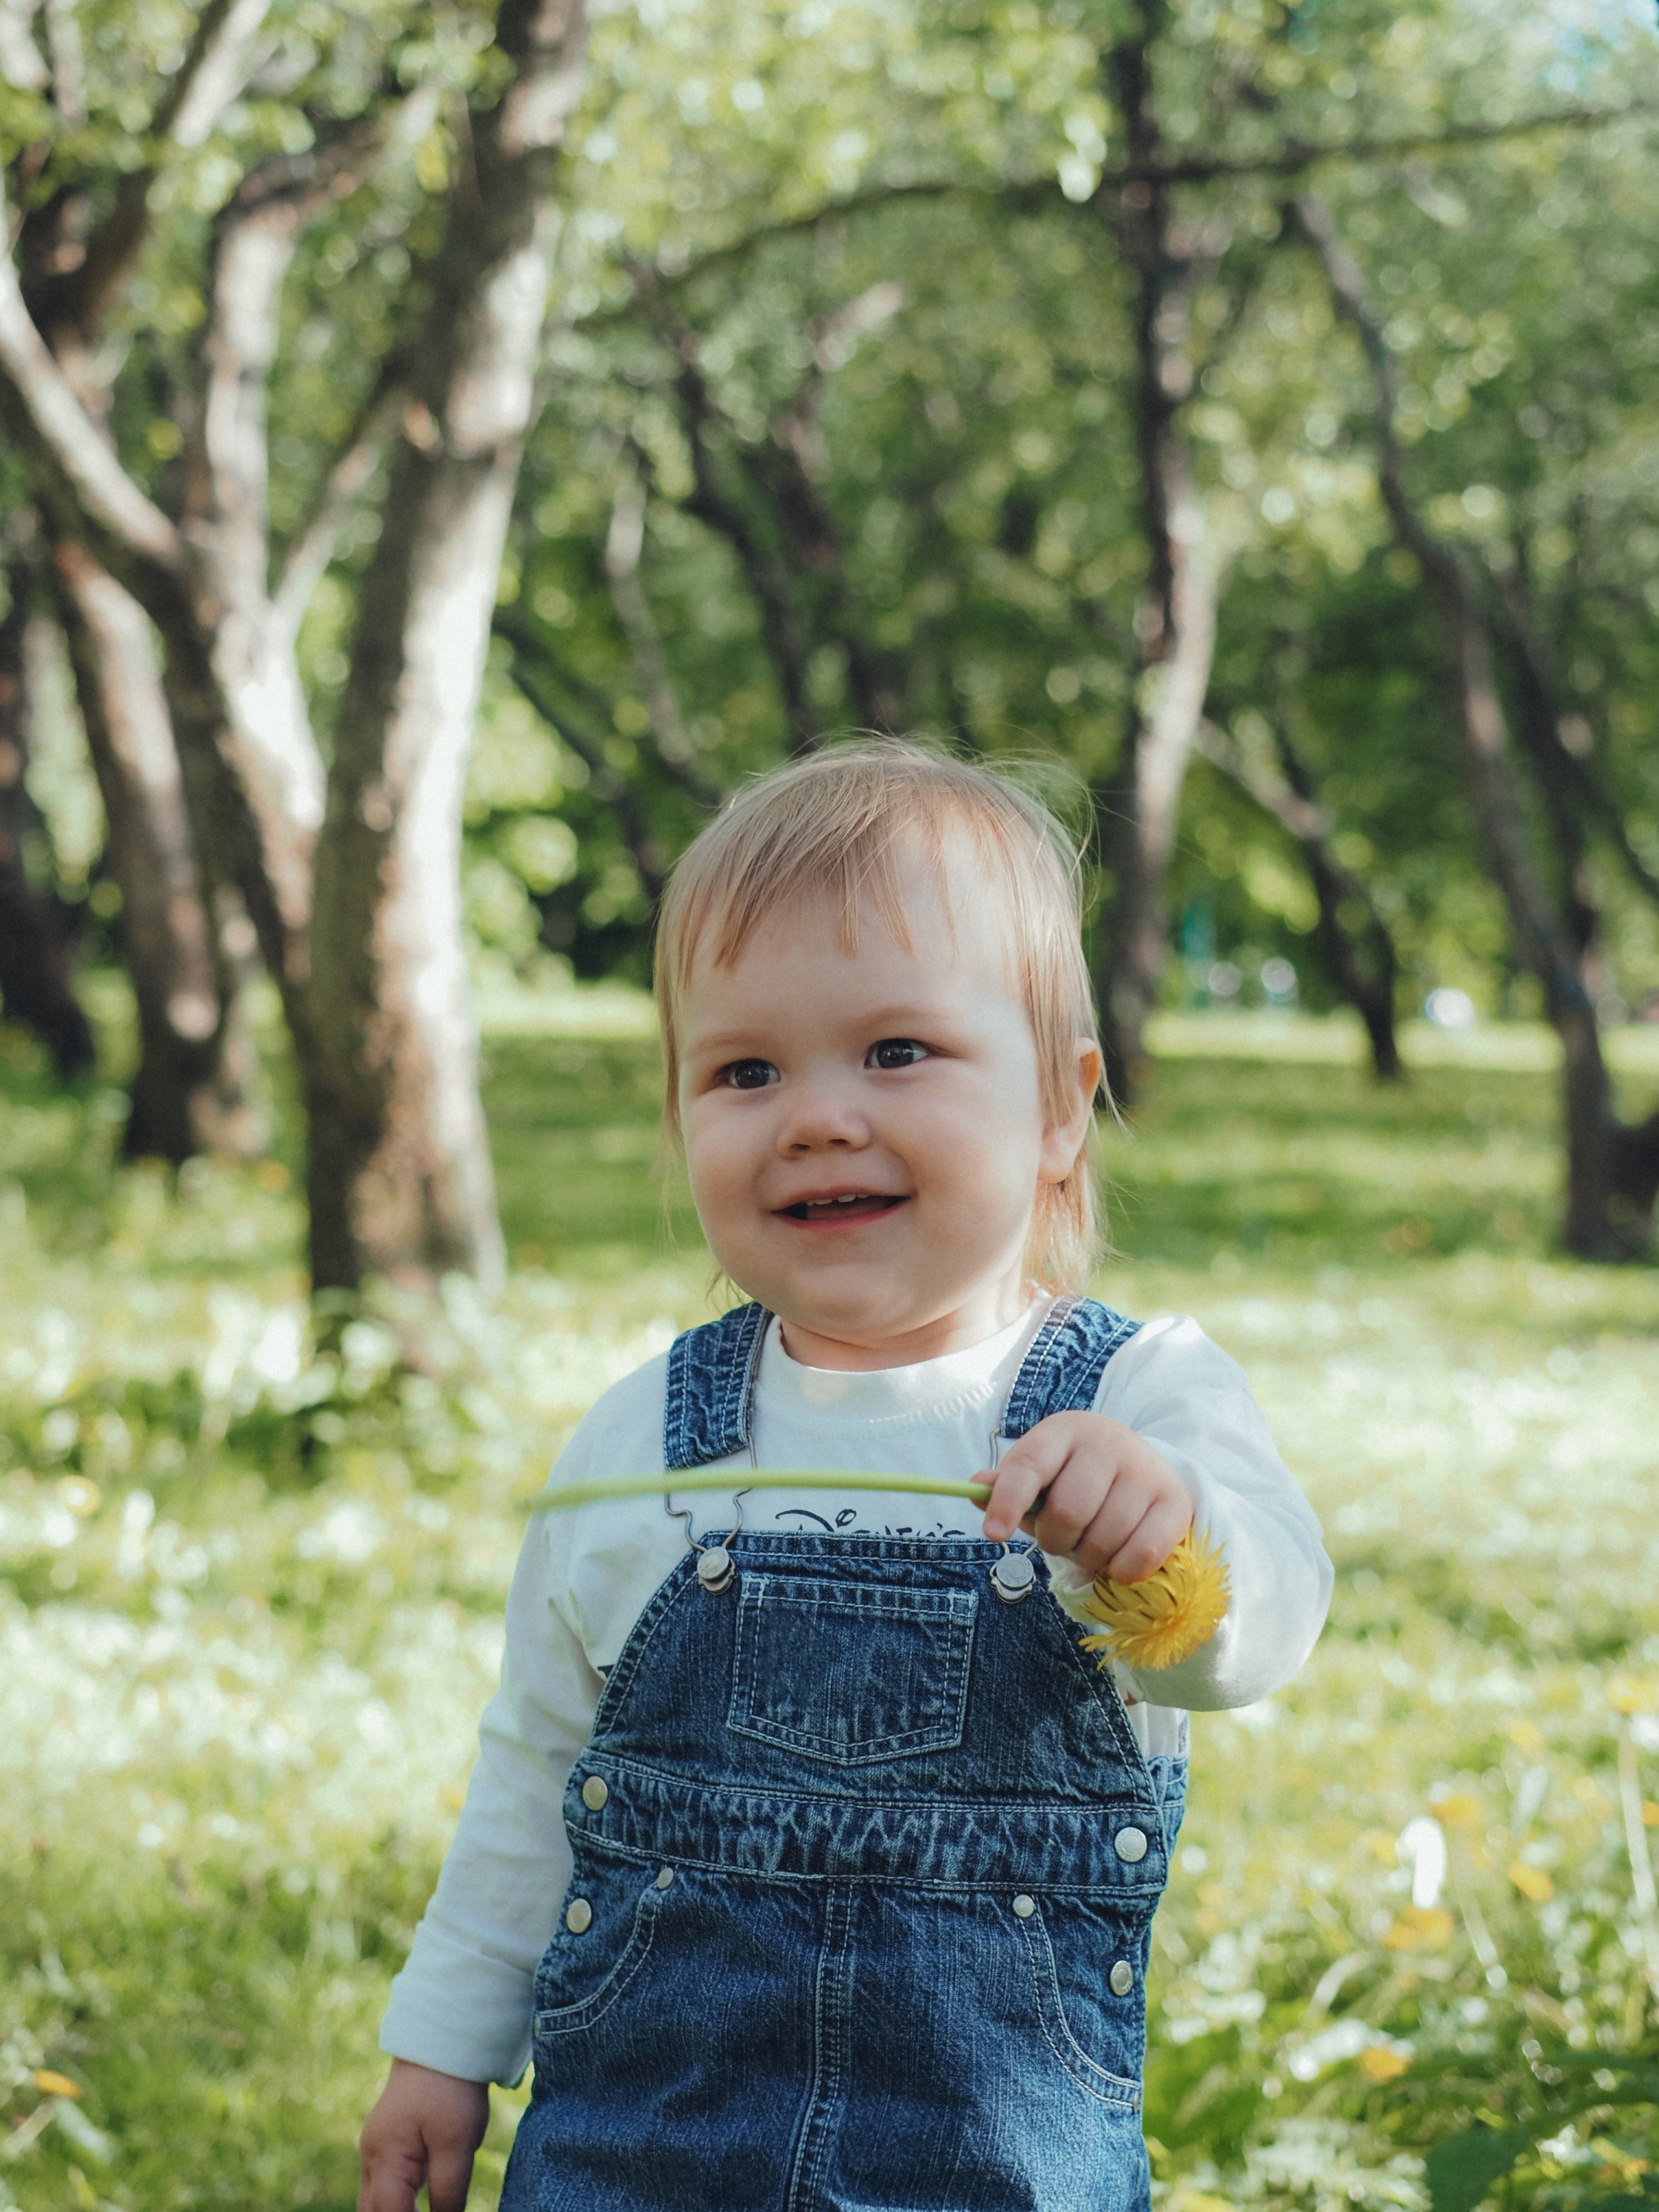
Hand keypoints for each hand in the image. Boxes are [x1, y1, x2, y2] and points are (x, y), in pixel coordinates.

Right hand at [359, 2059, 489, 2211]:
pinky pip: (385, 2184)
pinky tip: (421, 2204)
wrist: (443, 2038)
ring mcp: (376, 2148)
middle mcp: (372, 2157)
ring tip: (424, 2208)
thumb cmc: (450, 2089)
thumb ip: (448, 2191)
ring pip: (374, 2201)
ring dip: (395, 2211)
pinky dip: (398, 2202)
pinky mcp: (388, 2142)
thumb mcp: (457, 2142)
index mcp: (384, 2157)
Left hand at [978, 1411, 1191, 1584]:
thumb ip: (1008, 1485)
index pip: (1029, 1465)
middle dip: (1056, 1540)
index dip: (1008, 1501)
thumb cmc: (1076, 1475)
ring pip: (1104, 1539)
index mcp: (1063, 1431)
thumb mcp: (1040, 1473)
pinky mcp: (1175, 1502)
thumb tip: (975, 1488)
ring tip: (1091, 1542)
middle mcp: (1108, 1442)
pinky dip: (1120, 1570)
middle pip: (1068, 1512)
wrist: (1140, 1467)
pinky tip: (1117, 1556)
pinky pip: (1141, 1557)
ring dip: (1089, 1557)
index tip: (993, 1533)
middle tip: (1062, 1538)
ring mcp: (1146, 1470)